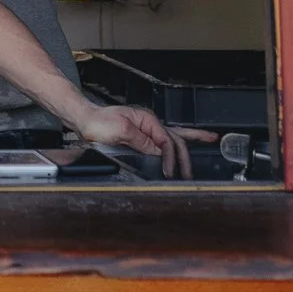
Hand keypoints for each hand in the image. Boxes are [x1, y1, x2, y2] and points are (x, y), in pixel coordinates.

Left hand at [74, 104, 213, 178]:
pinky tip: (184, 142)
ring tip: (209, 139)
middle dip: (185, 155)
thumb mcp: (119, 130)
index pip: (166, 140)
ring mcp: (145, 129)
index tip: (169, 171)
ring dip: (190, 140)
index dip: (170, 157)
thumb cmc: (97, 122)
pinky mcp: (140, 136)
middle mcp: (148, 123)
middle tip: (190, 172)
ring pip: (173, 136)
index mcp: (146, 120)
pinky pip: (162, 140)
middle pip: (174, 138)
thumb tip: (157, 151)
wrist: (83, 119)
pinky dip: (175, 143)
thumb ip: (140, 141)